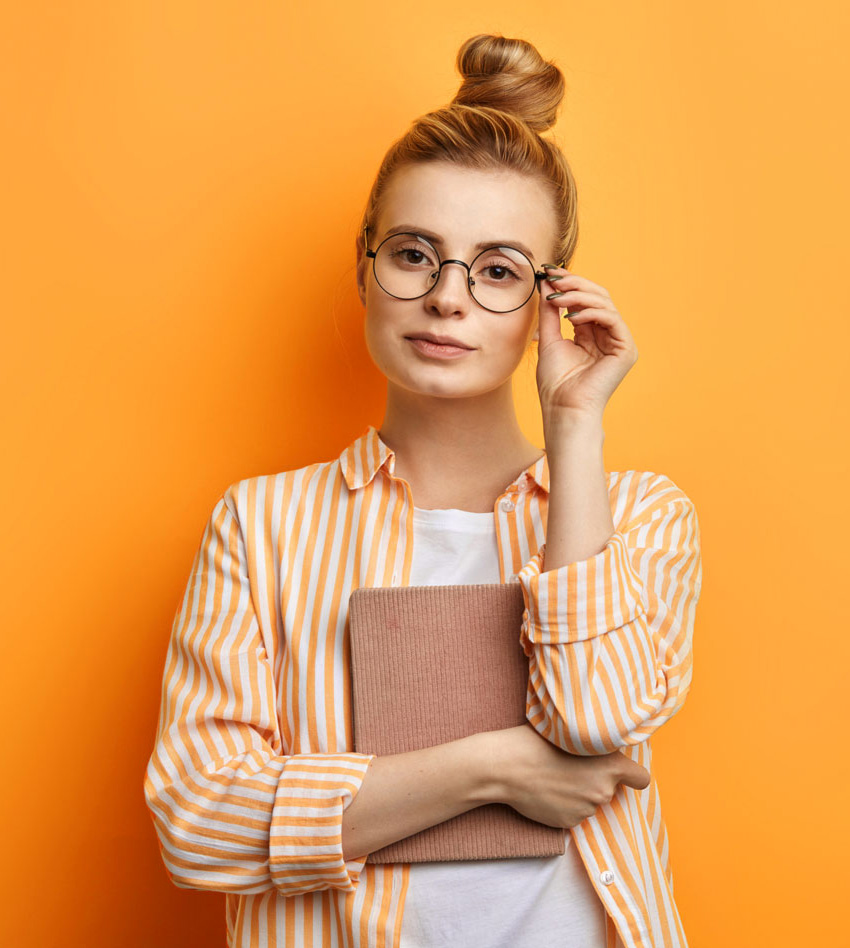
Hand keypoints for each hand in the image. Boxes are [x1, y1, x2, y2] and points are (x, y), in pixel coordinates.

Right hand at [478, 723, 650, 828]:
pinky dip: (564, 805)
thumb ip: (594, 742)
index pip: (641, 779)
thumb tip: (602, 739)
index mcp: (610, 766)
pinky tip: (547, 791)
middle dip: (596, 780)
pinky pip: (574, 813)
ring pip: (590, 801)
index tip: (621, 771)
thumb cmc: (536, 741)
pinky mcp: (569, 823)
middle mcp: (603, 791)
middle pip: (609, 788)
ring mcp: (586, 810)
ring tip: (554, 776)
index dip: (632, 775)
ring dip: (579, 793)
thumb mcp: (571, 731)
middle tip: (571, 765)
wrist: (507, 767)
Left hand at [535, 265, 638, 421]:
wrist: (563, 409)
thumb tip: (547, 282)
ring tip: (558, 298)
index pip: (584, 299)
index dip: (568, 283)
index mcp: (591, 333)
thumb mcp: (549, 339)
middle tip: (553, 276)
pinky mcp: (626, 349)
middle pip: (597, 296)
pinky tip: (572, 315)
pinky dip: (592, 311)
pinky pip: (612, 319)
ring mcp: (619, 341)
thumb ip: (550, 312)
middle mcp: (608, 335)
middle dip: (575, 283)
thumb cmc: (555, 383)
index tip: (547, 270)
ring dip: (579, 296)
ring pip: (605, 303)